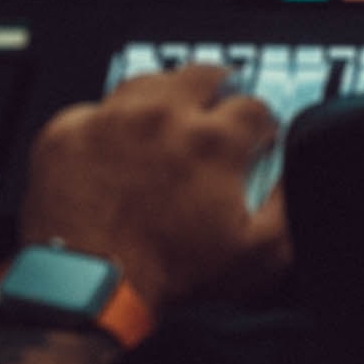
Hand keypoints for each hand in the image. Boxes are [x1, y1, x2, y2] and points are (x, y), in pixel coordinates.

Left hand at [16, 62, 291, 315]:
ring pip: (147, 81)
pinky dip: (108, 123)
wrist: (90, 289)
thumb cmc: (167, 276)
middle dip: (218, 89)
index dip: (262, 122)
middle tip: (217, 109)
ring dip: (165, 95)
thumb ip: (288, 208)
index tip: (258, 136)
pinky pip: (94, 109)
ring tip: (169, 117)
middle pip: (202, 75)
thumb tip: (296, 175)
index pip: (254, 107)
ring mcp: (110, 119)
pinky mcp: (67, 132)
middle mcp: (161, 116)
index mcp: (212, 141)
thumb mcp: (257, 256)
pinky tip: (116, 143)